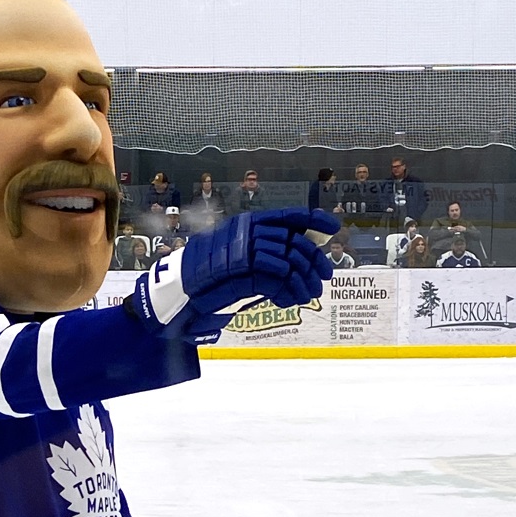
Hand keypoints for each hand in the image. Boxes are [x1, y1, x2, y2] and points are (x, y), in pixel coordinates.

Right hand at [131, 207, 339, 343]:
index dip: (314, 220)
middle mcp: (247, 232)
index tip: (334, 228)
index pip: (289, 216)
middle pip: (295, 242)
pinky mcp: (242, 269)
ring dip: (303, 281)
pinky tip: (290, 300)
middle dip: (314, 261)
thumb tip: (299, 254)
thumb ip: (265, 252)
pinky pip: (276, 276)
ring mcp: (244, 249)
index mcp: (248, 223)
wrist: (181, 291)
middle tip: (325, 277)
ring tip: (308, 295)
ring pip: (289, 260)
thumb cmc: (208, 278)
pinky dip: (287, 290)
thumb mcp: (240, 257)